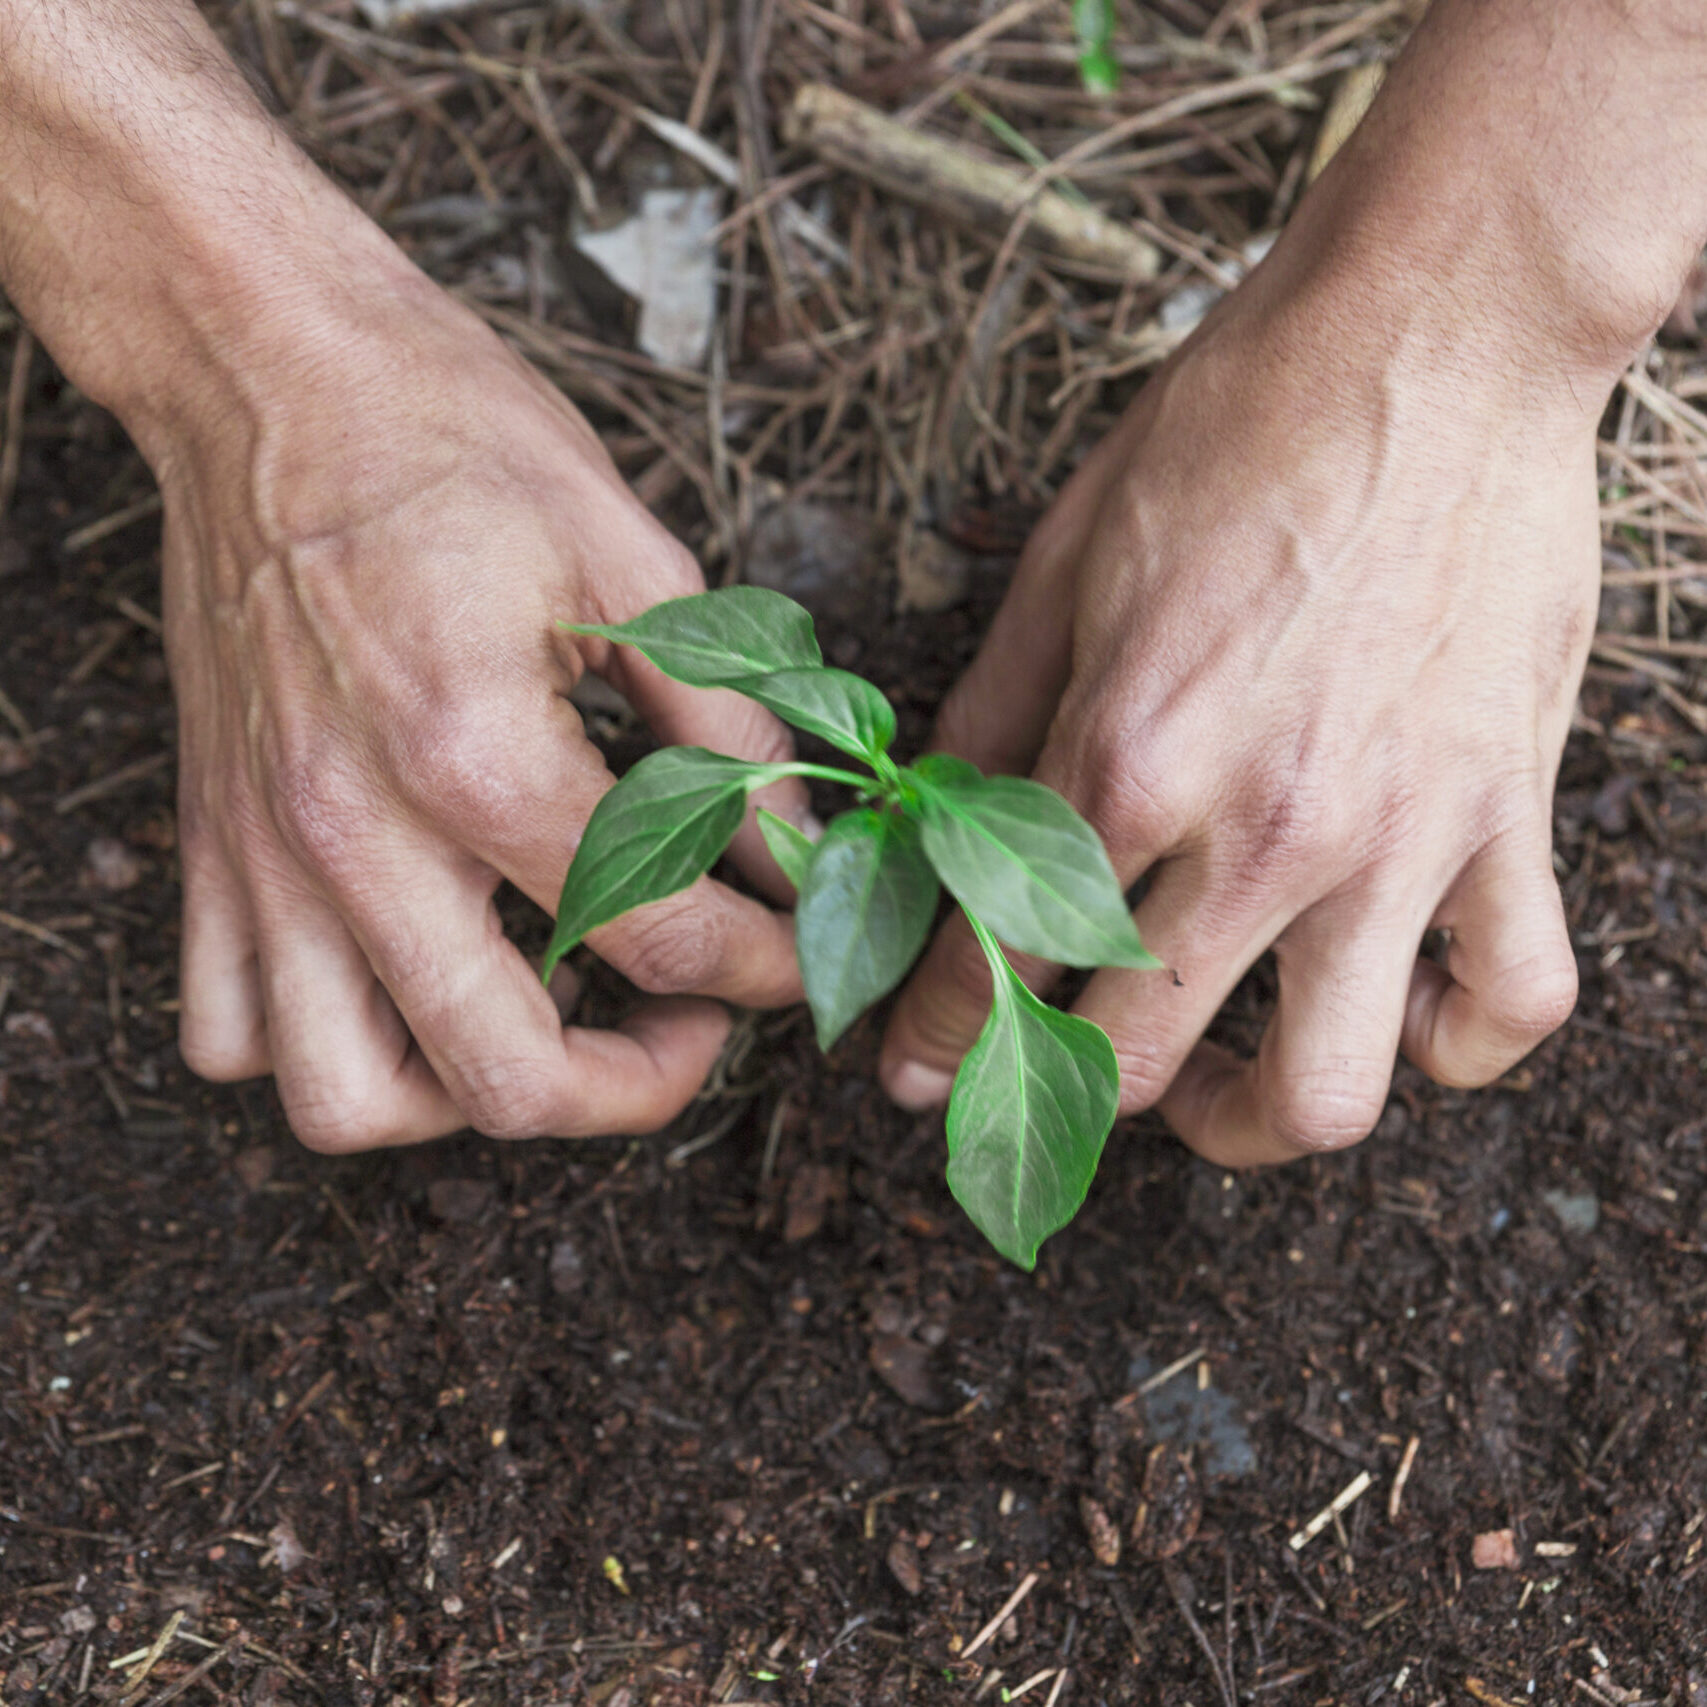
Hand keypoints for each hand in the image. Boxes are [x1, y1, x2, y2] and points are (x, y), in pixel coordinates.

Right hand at [163, 283, 806, 1149]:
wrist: (262, 365)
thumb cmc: (443, 434)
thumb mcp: (629, 555)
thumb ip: (728, 725)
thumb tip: (793, 841)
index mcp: (474, 750)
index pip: (656, 936)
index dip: (762, 966)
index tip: (793, 957)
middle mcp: (355, 833)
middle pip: (508, 1077)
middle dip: (639, 1089)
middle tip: (694, 1027)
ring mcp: (265, 856)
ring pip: (347, 1099)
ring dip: (467, 1098)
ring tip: (549, 1016)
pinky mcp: (210, 847)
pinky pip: (235, 1033)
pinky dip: (332, 1051)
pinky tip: (418, 978)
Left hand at [880, 231, 1604, 1166]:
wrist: (1436, 331)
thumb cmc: (1238, 426)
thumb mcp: (1068, 562)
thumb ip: (990, 717)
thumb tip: (918, 825)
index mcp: (1131, 752)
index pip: (1001, 957)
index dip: (935, 1041)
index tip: (908, 1075)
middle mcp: (1264, 824)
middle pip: (1142, 1059)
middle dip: (1060, 1098)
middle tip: (1041, 1078)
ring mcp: (1401, 834)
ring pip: (1328, 1091)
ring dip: (1246, 1125)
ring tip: (1212, 1085)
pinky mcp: (1509, 813)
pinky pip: (1511, 1001)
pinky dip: (1452, 1043)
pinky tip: (1391, 1012)